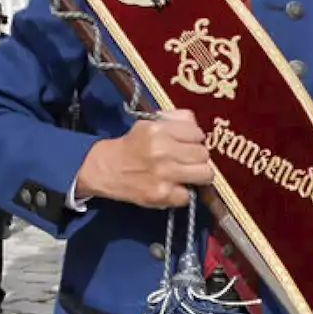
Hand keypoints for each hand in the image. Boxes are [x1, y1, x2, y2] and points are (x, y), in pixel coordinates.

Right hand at [75, 109, 213, 208]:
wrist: (107, 169)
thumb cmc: (132, 145)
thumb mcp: (149, 123)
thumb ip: (175, 118)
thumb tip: (197, 125)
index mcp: (159, 130)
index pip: (198, 134)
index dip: (193, 139)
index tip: (186, 144)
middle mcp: (163, 151)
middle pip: (203, 154)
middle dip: (197, 157)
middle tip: (186, 160)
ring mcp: (164, 175)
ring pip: (205, 174)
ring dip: (197, 175)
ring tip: (185, 174)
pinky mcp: (162, 195)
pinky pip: (189, 195)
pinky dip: (181, 194)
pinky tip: (171, 187)